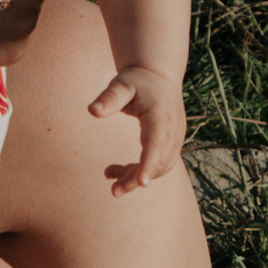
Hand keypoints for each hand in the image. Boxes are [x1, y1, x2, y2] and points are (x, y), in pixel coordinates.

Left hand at [90, 59, 183, 192]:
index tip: (142, 183)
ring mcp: (175, 139)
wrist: (159, 76)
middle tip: (114, 191)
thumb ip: (109, 97)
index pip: (157, 143)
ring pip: (159, 167)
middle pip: (159, 161)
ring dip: (136, 176)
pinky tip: (115, 171)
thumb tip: (92, 111)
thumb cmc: (137, 80)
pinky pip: (158, 164)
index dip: (149, 163)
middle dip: (137, 178)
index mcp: (161, 115)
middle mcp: (173, 130)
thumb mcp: (121, 84)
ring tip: (108, 174)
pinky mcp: (170, 145)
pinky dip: (139, 171)